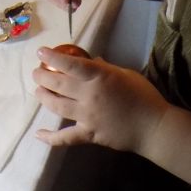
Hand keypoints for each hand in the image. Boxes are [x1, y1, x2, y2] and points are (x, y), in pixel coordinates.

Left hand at [32, 47, 167, 153]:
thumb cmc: (144, 96)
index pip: (71, 64)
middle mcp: (90, 95)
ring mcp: (87, 116)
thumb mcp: (125, 74)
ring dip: (44, 98)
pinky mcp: (89, 134)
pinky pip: (66, 138)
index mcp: (100, 77)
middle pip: (58, 84)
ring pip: (57, 106)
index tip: (41, 52)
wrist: (154, 127)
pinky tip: (38, 134)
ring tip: (38, 91)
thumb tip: (91, 62)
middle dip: (42, 77)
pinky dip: (51, 137)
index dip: (53, 57)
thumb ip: (105, 69)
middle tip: (35, 73)